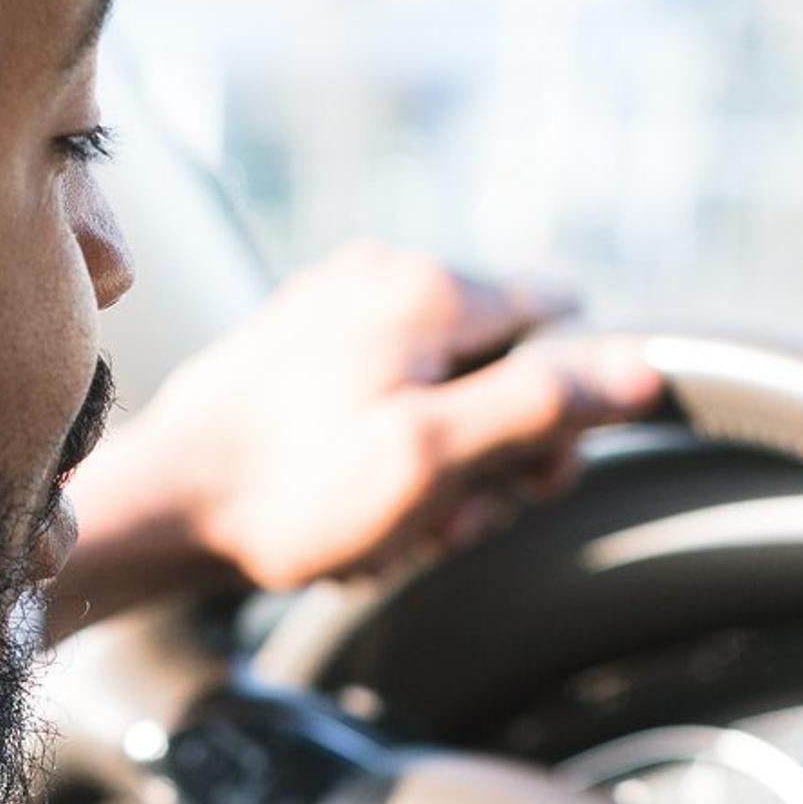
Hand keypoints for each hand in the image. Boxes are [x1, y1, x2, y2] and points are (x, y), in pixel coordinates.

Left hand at [54, 240, 662, 623]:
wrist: (161, 506)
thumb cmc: (289, 489)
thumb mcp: (433, 457)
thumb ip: (540, 406)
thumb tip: (640, 369)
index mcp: (431, 286)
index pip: (565, 323)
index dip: (561, 408)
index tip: (519, 474)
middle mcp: (388, 276)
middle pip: (503, 370)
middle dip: (487, 460)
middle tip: (438, 520)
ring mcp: (341, 309)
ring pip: (444, 400)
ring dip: (432, 479)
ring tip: (379, 527)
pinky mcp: (305, 348)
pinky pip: (386, 406)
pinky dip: (381, 467)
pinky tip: (343, 511)